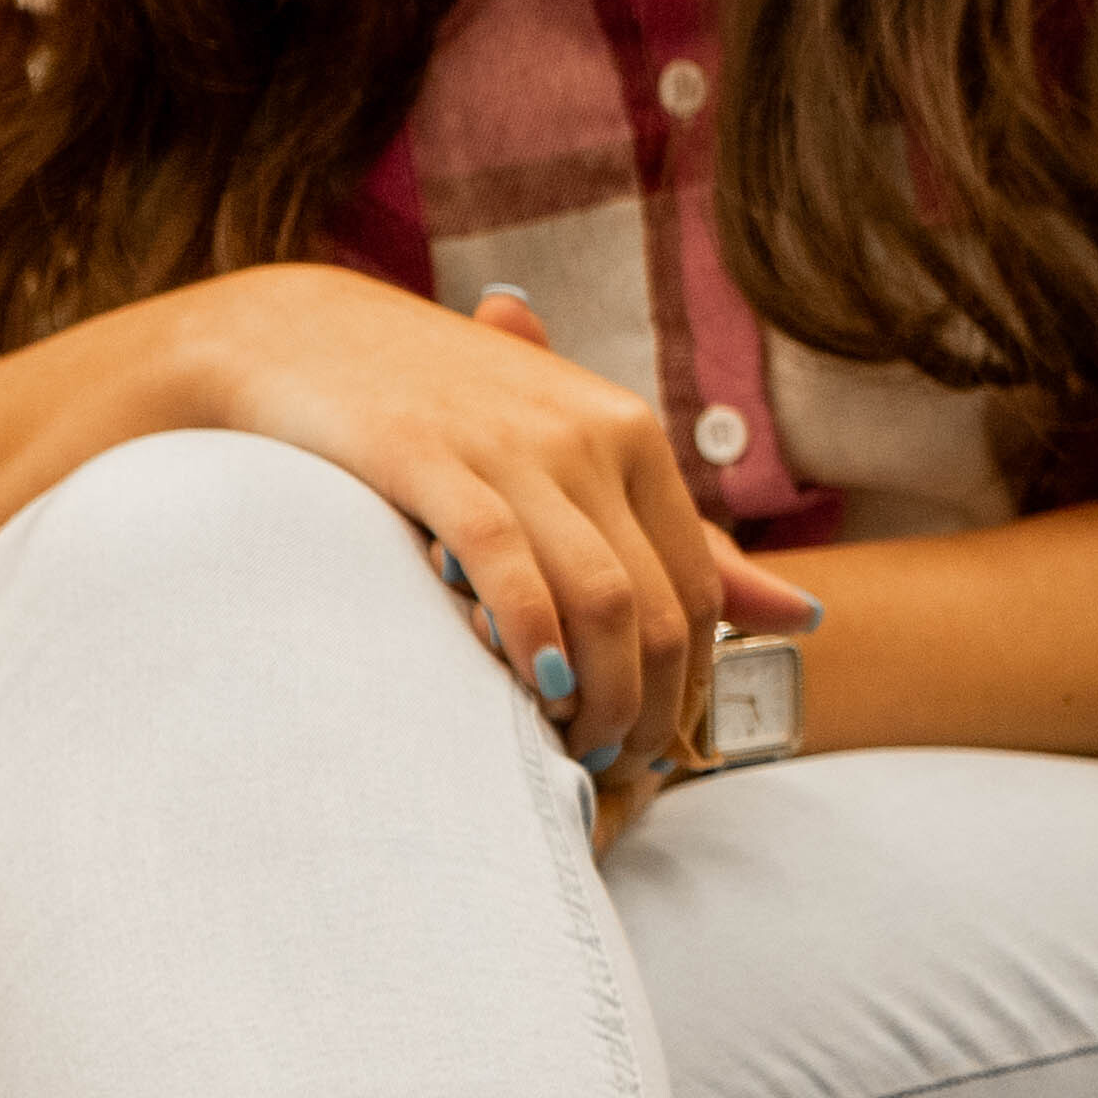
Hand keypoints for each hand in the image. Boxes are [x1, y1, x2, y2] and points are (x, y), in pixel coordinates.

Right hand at [183, 271, 813, 812]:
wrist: (296, 332)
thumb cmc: (436, 405)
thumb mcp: (565, 453)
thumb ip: (673, 535)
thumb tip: (801, 614)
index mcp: (632, 434)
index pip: (698, 586)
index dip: (691, 679)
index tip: (661, 739)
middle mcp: (591, 435)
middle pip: (660, 606)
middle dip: (651, 705)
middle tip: (619, 764)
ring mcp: (514, 446)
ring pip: (603, 598)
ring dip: (602, 694)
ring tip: (577, 748)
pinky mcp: (429, 458)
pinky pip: (510, 566)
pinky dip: (532, 639)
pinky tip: (530, 689)